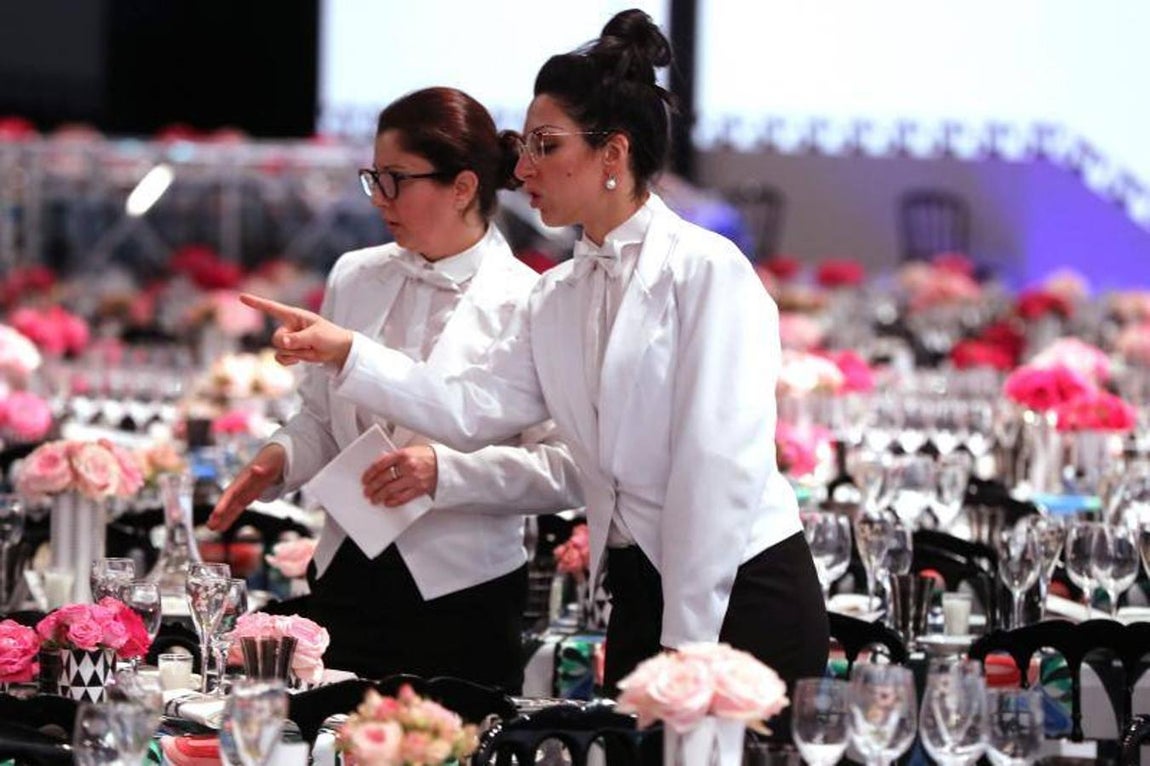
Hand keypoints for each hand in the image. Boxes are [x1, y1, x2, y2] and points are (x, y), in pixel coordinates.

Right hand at [208, 444, 285, 530]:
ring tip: (211, 529)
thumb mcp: (268, 464)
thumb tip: (257, 469)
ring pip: (230, 508)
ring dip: (222, 518)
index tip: (216, 513)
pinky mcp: (246, 497)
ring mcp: (242, 492)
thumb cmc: (270, 461)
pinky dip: (230, 517)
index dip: (223, 503)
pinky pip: (236, 509)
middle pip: (227, 502)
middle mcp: (239, 487)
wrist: (272, 457)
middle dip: (219, 514)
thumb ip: (262, 468)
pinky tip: (222, 527)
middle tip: (210, 526)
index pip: (230, 493)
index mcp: (243, 480)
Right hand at [239, 293, 354, 367]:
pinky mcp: (289, 351)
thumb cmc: (330, 336)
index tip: (241, 297)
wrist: (338, 351)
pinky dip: (288, 361)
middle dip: (291, 344)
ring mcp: (288, 339)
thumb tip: (281, 343)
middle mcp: (288, 326)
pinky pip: (279, 358)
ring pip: (279, 349)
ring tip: (309, 349)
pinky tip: (299, 359)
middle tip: (309, 343)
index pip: (272, 308)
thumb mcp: (316, 336)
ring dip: (295, 353)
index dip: (256, 303)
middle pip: (276, 338)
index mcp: (294, 316)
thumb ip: (298, 339)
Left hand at [362, 445, 437, 506]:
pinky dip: (393, 501)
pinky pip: (402, 497)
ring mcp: (414, 479)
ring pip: (391, 489)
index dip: (370, 473)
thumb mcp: (411, 450)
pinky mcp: (419, 489)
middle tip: (367, 491)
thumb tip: (380, 464)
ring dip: (380, 496)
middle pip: (384, 478)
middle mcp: (408, 466)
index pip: (381, 464)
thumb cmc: (428, 456)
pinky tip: (387, 502)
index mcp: (403, 454)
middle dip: (372, 486)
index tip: (365, 478)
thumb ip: (396, 457)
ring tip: (374, 499)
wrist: (445, 464)